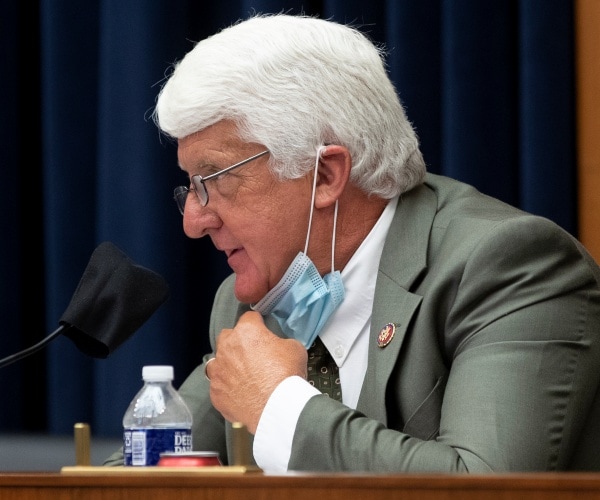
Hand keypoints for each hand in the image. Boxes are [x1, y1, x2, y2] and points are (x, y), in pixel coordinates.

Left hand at [205, 311, 307, 433]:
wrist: (276, 408)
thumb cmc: (286, 375)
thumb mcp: (295, 348)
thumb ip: (282, 342)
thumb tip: (279, 347)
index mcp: (246, 331)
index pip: (249, 318)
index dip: (258, 324)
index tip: (262, 330)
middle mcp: (227, 347)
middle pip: (229, 336)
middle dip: (239, 342)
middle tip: (254, 354)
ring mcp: (218, 370)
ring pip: (219, 361)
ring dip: (229, 364)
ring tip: (244, 375)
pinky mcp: (215, 392)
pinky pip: (219, 385)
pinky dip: (228, 387)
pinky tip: (241, 393)